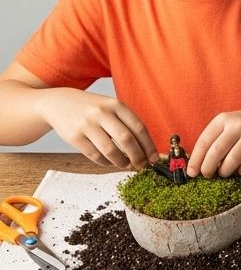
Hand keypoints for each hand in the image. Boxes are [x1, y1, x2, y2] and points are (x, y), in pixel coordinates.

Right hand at [43, 88, 157, 169]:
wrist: (57, 103)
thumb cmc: (92, 109)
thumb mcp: (110, 108)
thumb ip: (127, 124)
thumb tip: (147, 151)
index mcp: (116, 104)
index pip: (139, 128)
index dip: (149, 146)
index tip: (154, 159)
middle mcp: (101, 113)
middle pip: (127, 140)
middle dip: (138, 157)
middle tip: (142, 166)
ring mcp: (86, 124)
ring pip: (110, 150)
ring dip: (122, 162)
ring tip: (126, 165)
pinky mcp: (74, 137)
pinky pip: (95, 156)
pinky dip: (106, 163)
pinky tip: (110, 162)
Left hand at [189, 106, 240, 176]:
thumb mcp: (229, 125)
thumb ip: (215, 140)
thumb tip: (198, 164)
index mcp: (223, 119)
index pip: (204, 142)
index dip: (195, 160)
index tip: (191, 173)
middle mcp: (237, 125)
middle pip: (216, 153)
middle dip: (208, 169)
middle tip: (207, 176)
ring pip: (232, 161)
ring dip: (225, 172)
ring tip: (225, 172)